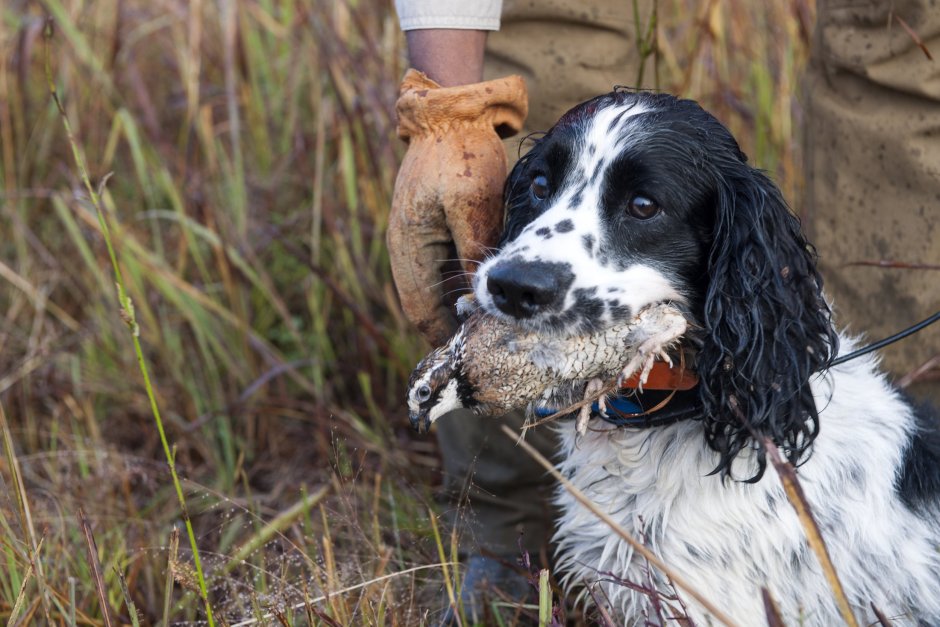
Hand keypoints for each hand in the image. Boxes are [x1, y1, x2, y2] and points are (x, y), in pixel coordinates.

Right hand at [387, 69, 526, 344]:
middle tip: (491, 345)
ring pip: (435, 294)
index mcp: (409, 249)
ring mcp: (416, 242)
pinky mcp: (430, 231)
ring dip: (459, 311)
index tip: (479, 354)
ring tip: (493, 326)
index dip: (448, 339)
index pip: (423, 314)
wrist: (449, 113)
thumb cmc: (459, 155)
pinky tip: (489, 291)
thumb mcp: (471, 204)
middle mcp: (406, 251)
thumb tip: (480, 297)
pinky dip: (461, 288)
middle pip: (427, 310)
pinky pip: (442, 272)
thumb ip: (473, 252)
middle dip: (455, 330)